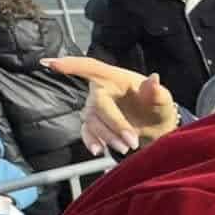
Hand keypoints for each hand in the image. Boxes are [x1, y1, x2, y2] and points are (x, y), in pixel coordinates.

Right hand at [45, 55, 179, 155]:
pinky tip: (98, 150)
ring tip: (126, 148)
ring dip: (107, 136)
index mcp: (115, 77)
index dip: (72, 65)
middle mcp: (100, 90)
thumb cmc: (157, 108)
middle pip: (98, 105)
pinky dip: (91, 141)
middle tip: (131, 142)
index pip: (91, 67)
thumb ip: (157, 92)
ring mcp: (94, 108)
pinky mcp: (93, 124)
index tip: (52, 64)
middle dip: (114, 124)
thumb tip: (154, 80)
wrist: (156, 128)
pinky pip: (86, 132)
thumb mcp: (163, 99)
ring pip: (92, 121)